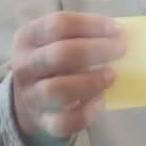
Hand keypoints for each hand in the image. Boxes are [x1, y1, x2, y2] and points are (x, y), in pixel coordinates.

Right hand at [9, 12, 125, 143]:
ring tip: (111, 76)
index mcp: (27, 37)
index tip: (117, 30)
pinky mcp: (43, 121)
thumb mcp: (54, 40)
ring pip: (58, 90)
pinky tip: (102, 100)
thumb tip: (119, 35)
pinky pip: (65, 121)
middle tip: (120, 50)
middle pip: (60, 54)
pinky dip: (88, 112)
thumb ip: (81, 35)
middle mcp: (24, 66)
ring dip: (91, 81)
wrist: (28, 97)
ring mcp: (31, 96)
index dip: (91, 25)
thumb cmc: (51, 61)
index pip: (58, 24)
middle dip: (96, 50)